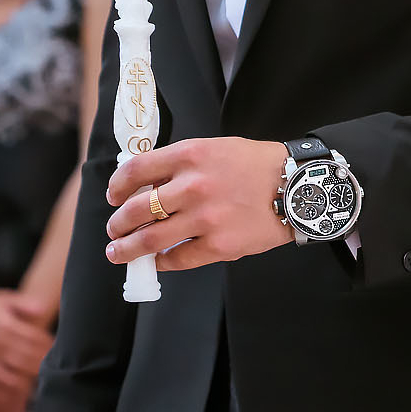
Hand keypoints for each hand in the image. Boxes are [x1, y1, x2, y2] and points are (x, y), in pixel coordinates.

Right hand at [0, 287, 51, 387]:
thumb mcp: (6, 298)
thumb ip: (24, 303)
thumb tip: (42, 308)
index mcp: (6, 324)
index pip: (32, 336)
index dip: (46, 342)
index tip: (57, 345)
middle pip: (26, 354)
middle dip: (42, 359)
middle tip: (57, 363)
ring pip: (15, 367)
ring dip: (31, 372)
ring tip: (45, 373)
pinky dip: (12, 382)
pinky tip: (24, 385)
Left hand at [104, 137, 293, 271]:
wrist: (297, 186)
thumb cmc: (256, 165)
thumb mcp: (216, 149)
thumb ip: (181, 165)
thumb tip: (146, 187)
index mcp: (191, 155)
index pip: (135, 170)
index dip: (116, 186)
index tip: (113, 196)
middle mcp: (193, 186)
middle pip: (135, 210)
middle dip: (117, 224)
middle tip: (115, 230)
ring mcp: (205, 218)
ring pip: (148, 240)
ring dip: (127, 249)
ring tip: (119, 252)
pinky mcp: (218, 245)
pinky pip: (176, 259)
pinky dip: (161, 262)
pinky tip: (157, 260)